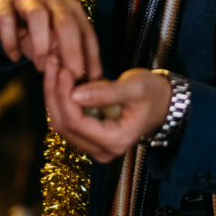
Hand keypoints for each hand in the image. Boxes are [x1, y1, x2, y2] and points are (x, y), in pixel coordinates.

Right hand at [0, 0, 101, 80]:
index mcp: (70, 8)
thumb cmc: (39, 34)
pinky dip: (11, 41)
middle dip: (70, 50)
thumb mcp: (57, 46)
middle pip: (66, 21)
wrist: (8, 15)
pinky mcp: (4, 4)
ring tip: (40, 65)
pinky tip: (15, 57)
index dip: (90, 56)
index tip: (91, 79)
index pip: (86, 31)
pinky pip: (7, 19)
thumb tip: (88, 81)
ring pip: (38, 15)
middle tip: (70, 74)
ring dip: (40, 44)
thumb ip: (70, 58)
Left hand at [42, 61, 169, 162]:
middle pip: (63, 125)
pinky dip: (60, 100)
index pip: (76, 122)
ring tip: (54, 68)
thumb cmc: (153, 93)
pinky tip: (59, 79)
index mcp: (115, 140)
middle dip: (53, 94)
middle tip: (52, 64)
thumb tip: (74, 93)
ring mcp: (94, 146)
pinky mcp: (89, 137)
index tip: (61, 69)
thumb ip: (105, 92)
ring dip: (54, 96)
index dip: (63, 95)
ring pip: (61, 124)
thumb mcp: (134, 88)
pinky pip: (67, 121)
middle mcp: (102, 150)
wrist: (163, 103)